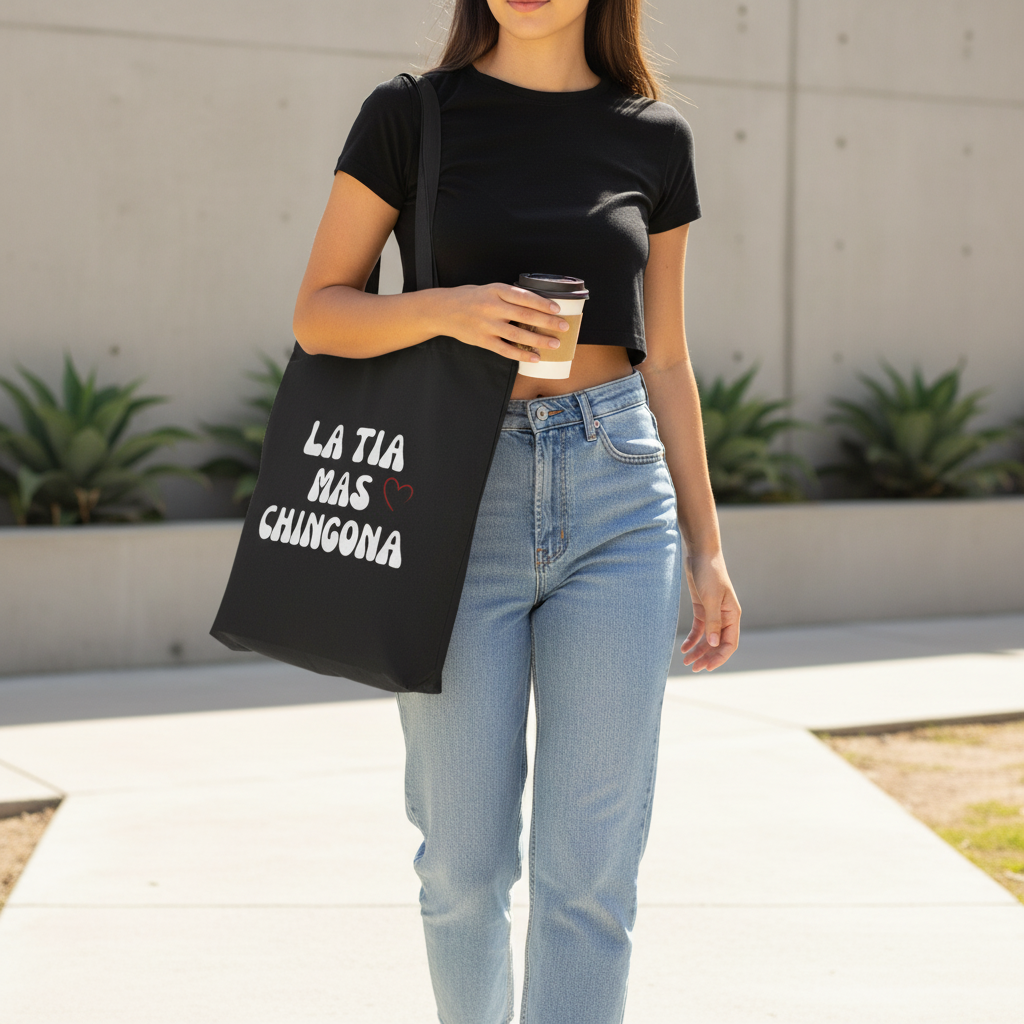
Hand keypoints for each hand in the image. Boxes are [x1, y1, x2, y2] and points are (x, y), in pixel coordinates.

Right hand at [438, 283, 569, 361]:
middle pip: (525, 316)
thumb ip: (509, 296)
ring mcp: (487, 325)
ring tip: (555, 344)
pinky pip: (505, 349)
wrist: (444, 310)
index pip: (524, 297)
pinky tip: (535, 357)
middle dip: (547, 322)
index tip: (558, 309)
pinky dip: (521, 354)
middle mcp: (492, 307)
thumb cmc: (471, 298)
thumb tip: (538, 305)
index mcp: (496, 291)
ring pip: (517, 334)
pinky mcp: (482, 340)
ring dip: (539, 340)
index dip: (542, 303)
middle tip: (564, 327)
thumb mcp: (490, 290)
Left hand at [680, 551, 740, 671]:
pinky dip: (693, 639)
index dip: (720, 657)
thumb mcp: (711, 598)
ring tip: (687, 661)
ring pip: (708, 638)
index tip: (707, 667)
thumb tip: (715, 644)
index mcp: (732, 615)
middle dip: (707, 657)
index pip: (730, 643)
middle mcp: (725, 617)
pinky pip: (699, 629)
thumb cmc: (709, 573)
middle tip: (694, 668)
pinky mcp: (702, 608)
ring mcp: (713, 613)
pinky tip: (684, 648)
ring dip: (699, 650)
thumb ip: (713, 621)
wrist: (700, 554)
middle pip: (718, 644)